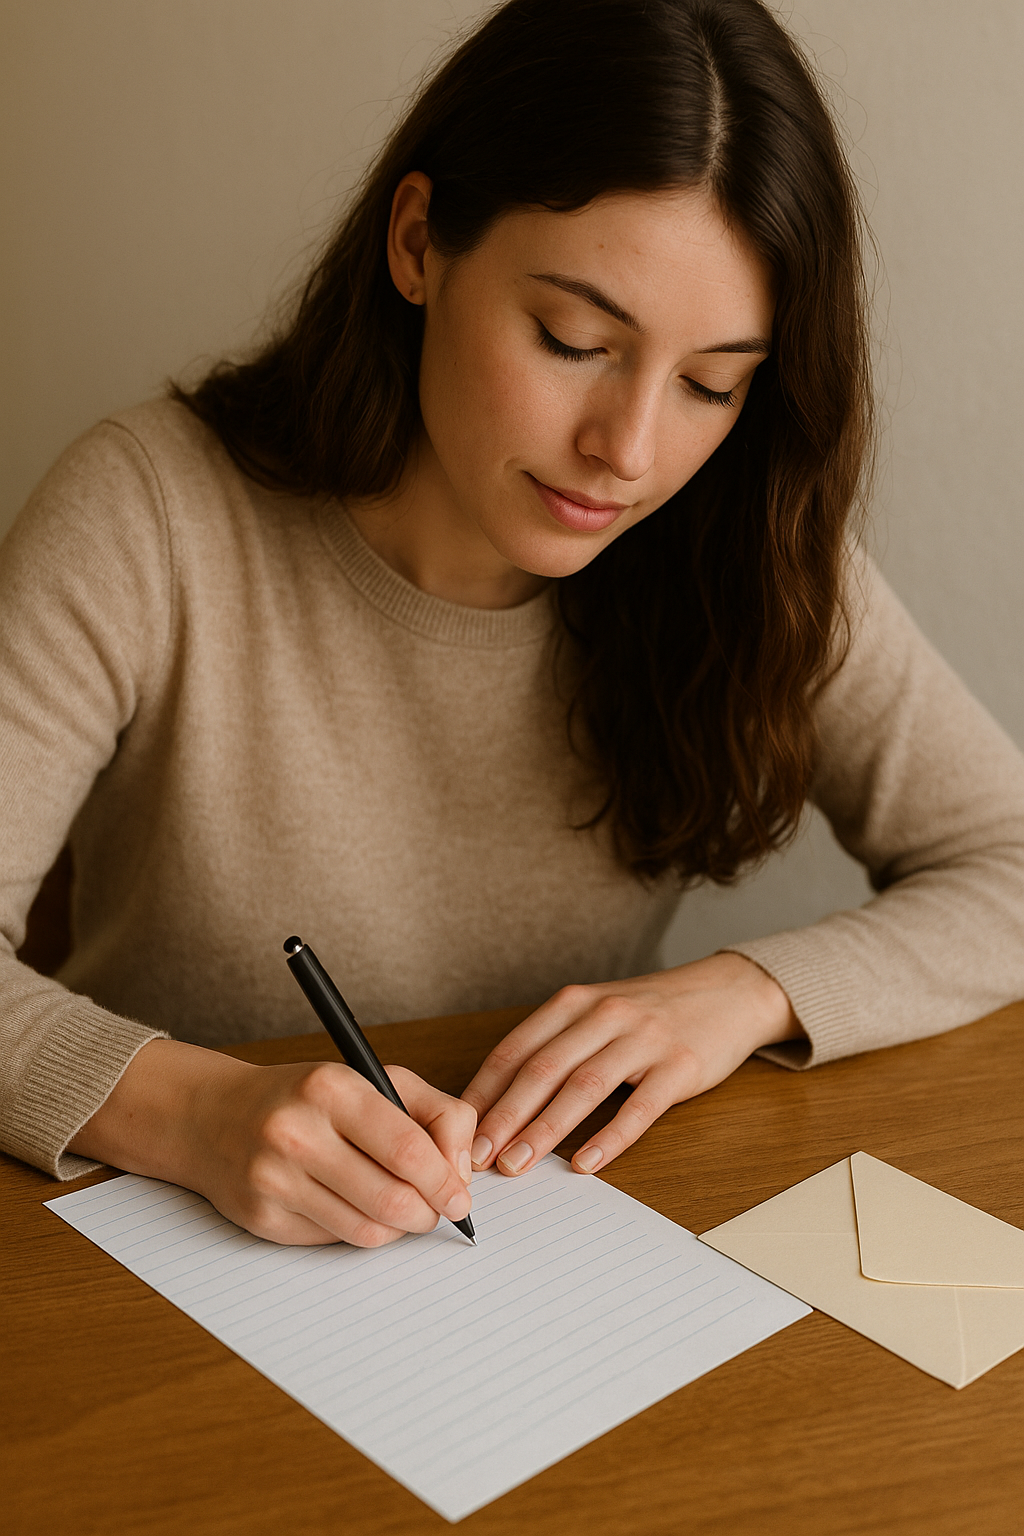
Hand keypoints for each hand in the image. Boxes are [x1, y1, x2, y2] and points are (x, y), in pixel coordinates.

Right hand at [69, 1039, 475, 1246]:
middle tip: (437, 1210)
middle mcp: (297, 1132)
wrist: (212, 1116)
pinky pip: (334, 1241)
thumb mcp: (372, 1080)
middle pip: (392, 1198)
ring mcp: (274, 1179)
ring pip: (367, 1230)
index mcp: (332, 1088)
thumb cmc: (305, 1098)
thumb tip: (461, 1171)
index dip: (445, 1181)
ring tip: (402, 1210)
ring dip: (398, 1228)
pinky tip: (355, 1207)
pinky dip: (359, 1231)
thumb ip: (434, 1112)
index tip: (460, 1196)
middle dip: (428, 1213)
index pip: (408, 1148)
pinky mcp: (262, 1218)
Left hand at [462, 952, 801, 1177]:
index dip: (485, 1091)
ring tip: (519, 1165)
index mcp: (575, 1002)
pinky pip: (639, 1107)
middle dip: (505, 1117)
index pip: (516, 1049)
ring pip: (583, 1088)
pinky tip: (587, 1163)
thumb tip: (500, 1100)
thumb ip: (556, 1045)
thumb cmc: (652, 1011)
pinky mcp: (679, 1066)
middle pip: (543, 1069)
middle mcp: (604, 1016)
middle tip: (479, 1158)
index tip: (460, 1129)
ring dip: (545, 1130)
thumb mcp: (598, 1012)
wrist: (727, 992)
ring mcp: (643, 1039)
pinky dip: (610, 1138)